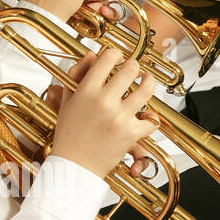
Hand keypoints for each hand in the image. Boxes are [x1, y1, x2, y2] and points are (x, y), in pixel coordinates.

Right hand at [50, 48, 157, 178]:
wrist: (74, 165)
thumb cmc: (69, 133)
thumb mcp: (67, 101)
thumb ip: (77, 74)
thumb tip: (92, 54)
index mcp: (86, 91)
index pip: (108, 57)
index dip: (115, 54)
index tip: (117, 58)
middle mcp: (104, 101)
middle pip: (131, 68)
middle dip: (134, 66)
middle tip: (133, 70)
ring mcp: (119, 117)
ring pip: (147, 89)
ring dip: (149, 83)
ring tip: (147, 82)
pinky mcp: (131, 134)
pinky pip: (151, 120)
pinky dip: (150, 118)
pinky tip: (145, 114)